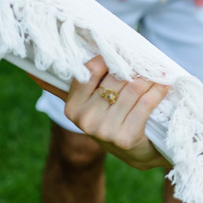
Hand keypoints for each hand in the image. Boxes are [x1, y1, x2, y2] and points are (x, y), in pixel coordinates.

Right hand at [32, 57, 169, 169]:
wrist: (137, 153)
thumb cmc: (116, 118)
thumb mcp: (94, 104)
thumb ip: (80, 84)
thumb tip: (36, 72)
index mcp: (73, 107)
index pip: (91, 69)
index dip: (111, 56)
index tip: (126, 49)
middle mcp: (85, 119)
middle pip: (116, 77)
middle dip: (136, 66)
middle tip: (149, 58)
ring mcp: (104, 130)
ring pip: (133, 88)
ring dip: (151, 77)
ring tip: (160, 70)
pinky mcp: (125, 137)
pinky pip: (146, 103)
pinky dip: (159, 90)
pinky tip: (166, 84)